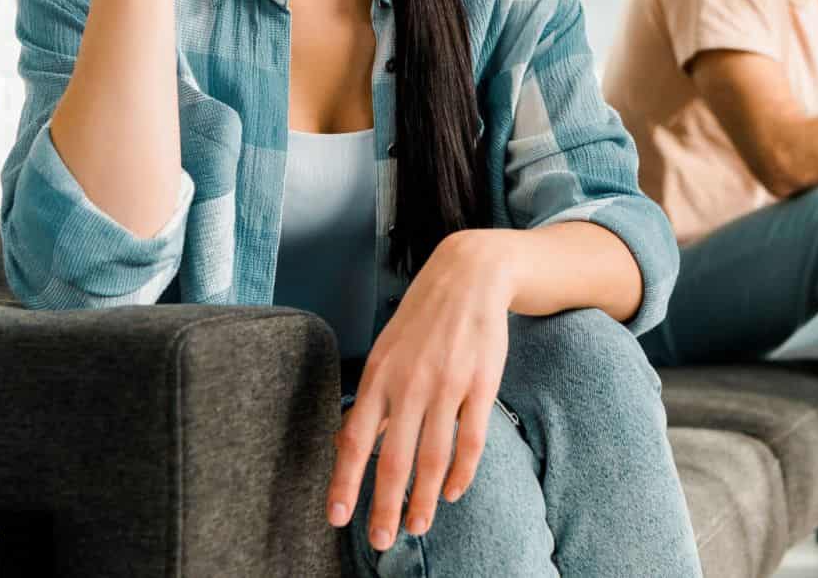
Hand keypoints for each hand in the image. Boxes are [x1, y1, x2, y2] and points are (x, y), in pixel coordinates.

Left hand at [326, 230, 514, 551]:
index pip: (354, 440)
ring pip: (433, 457)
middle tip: (382, 541)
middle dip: (386, 507)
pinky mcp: (480, 383)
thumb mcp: (386, 352)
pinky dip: (460, 472)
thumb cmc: (422, 318)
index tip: (338, 517)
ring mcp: (447, 384)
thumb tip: (348, 445)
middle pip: (394, 459)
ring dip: (423, 499)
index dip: (345, 482)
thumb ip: (373, 400)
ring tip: (416, 527)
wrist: (469, 276)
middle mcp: (409, 383)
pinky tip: (451, 492)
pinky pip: (470, 439)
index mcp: (378, 376)